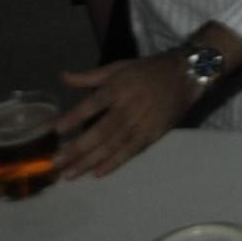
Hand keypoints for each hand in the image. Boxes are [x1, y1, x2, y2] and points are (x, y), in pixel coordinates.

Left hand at [53, 53, 194, 178]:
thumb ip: (90, 76)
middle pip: (101, 131)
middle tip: (56, 163)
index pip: (93, 104)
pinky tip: (98, 173)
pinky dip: (115, 163)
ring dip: (91, 161)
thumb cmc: (147, 70)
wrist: (185, 75)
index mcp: (118, 87)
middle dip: (78, 148)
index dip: (75, 117)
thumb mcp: (119, 67)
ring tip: (71, 173)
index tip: (56, 130)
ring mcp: (142, 122)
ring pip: (113, 145)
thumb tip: (62, 77)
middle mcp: (129, 106)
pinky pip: (131, 151)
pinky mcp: (153, 134)